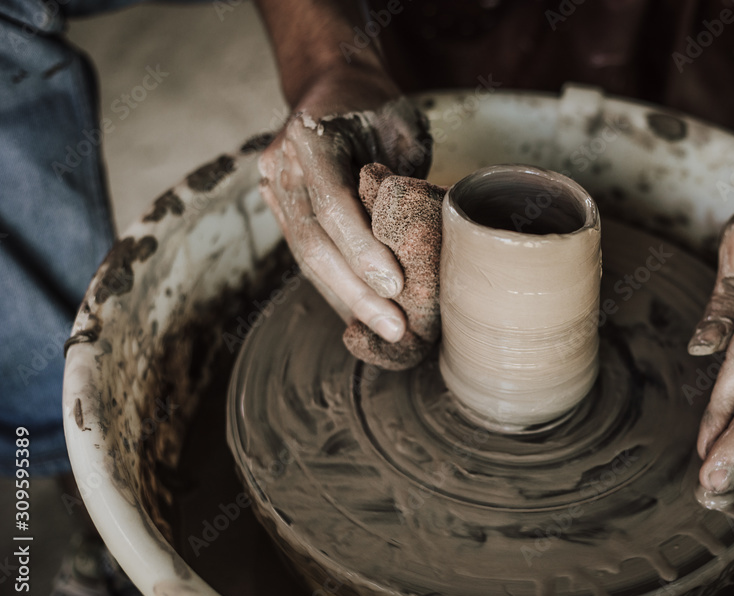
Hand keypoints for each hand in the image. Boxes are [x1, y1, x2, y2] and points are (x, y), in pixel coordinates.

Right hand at [258, 68, 431, 342]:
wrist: (331, 87)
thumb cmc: (375, 106)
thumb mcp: (399, 124)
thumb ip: (402, 174)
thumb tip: (422, 238)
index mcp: (310, 136)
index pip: (333, 204)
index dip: (363, 249)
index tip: (395, 285)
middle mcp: (281, 165)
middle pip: (313, 242)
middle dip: (355, 292)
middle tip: (395, 328)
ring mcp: (274, 189)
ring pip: (305, 257)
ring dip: (345, 300)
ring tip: (382, 333)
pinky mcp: (282, 211)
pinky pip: (307, 257)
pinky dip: (335, 288)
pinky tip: (361, 317)